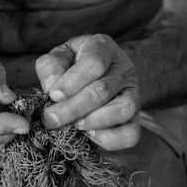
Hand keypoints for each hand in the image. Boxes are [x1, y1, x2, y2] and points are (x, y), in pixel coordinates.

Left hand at [35, 34, 139, 149]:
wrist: (95, 73)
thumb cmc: (72, 64)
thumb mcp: (58, 57)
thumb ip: (51, 67)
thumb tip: (52, 89)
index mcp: (102, 48)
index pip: (93, 63)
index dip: (72, 82)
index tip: (53, 95)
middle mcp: (123, 69)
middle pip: (103, 90)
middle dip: (73, 108)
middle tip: (51, 119)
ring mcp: (133, 93)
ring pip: (124, 109)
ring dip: (94, 121)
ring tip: (75, 125)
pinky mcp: (135, 117)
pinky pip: (131, 133)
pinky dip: (111, 139)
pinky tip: (90, 136)